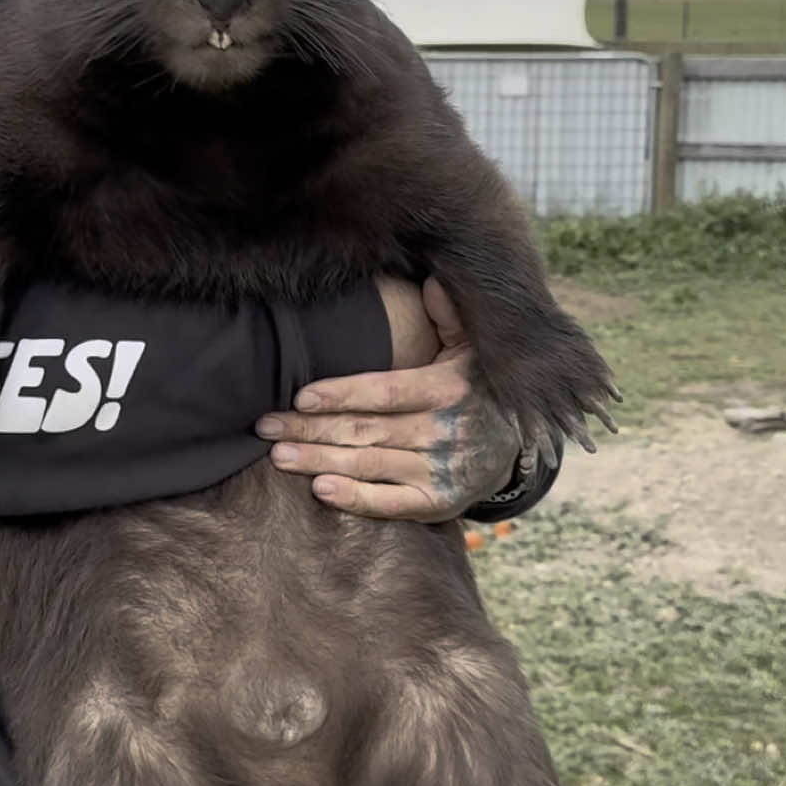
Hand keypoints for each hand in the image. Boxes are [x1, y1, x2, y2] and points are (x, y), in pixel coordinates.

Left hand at [256, 278, 522, 519]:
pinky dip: (355, 498)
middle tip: (266, 426)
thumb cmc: (479, 387)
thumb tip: (431, 283)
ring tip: (279, 454)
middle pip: (365, 430)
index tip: (301, 397)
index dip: (342, 395)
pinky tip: (320, 489)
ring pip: (369, 464)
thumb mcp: (473, 348)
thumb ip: (449, 316)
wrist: (519, 446)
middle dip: (311, 428)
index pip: (385, 393)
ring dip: (319, 461)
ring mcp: (441, 471)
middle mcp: (444, 432)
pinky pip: (390, 503)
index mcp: (447, 390)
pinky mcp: (438, 503)